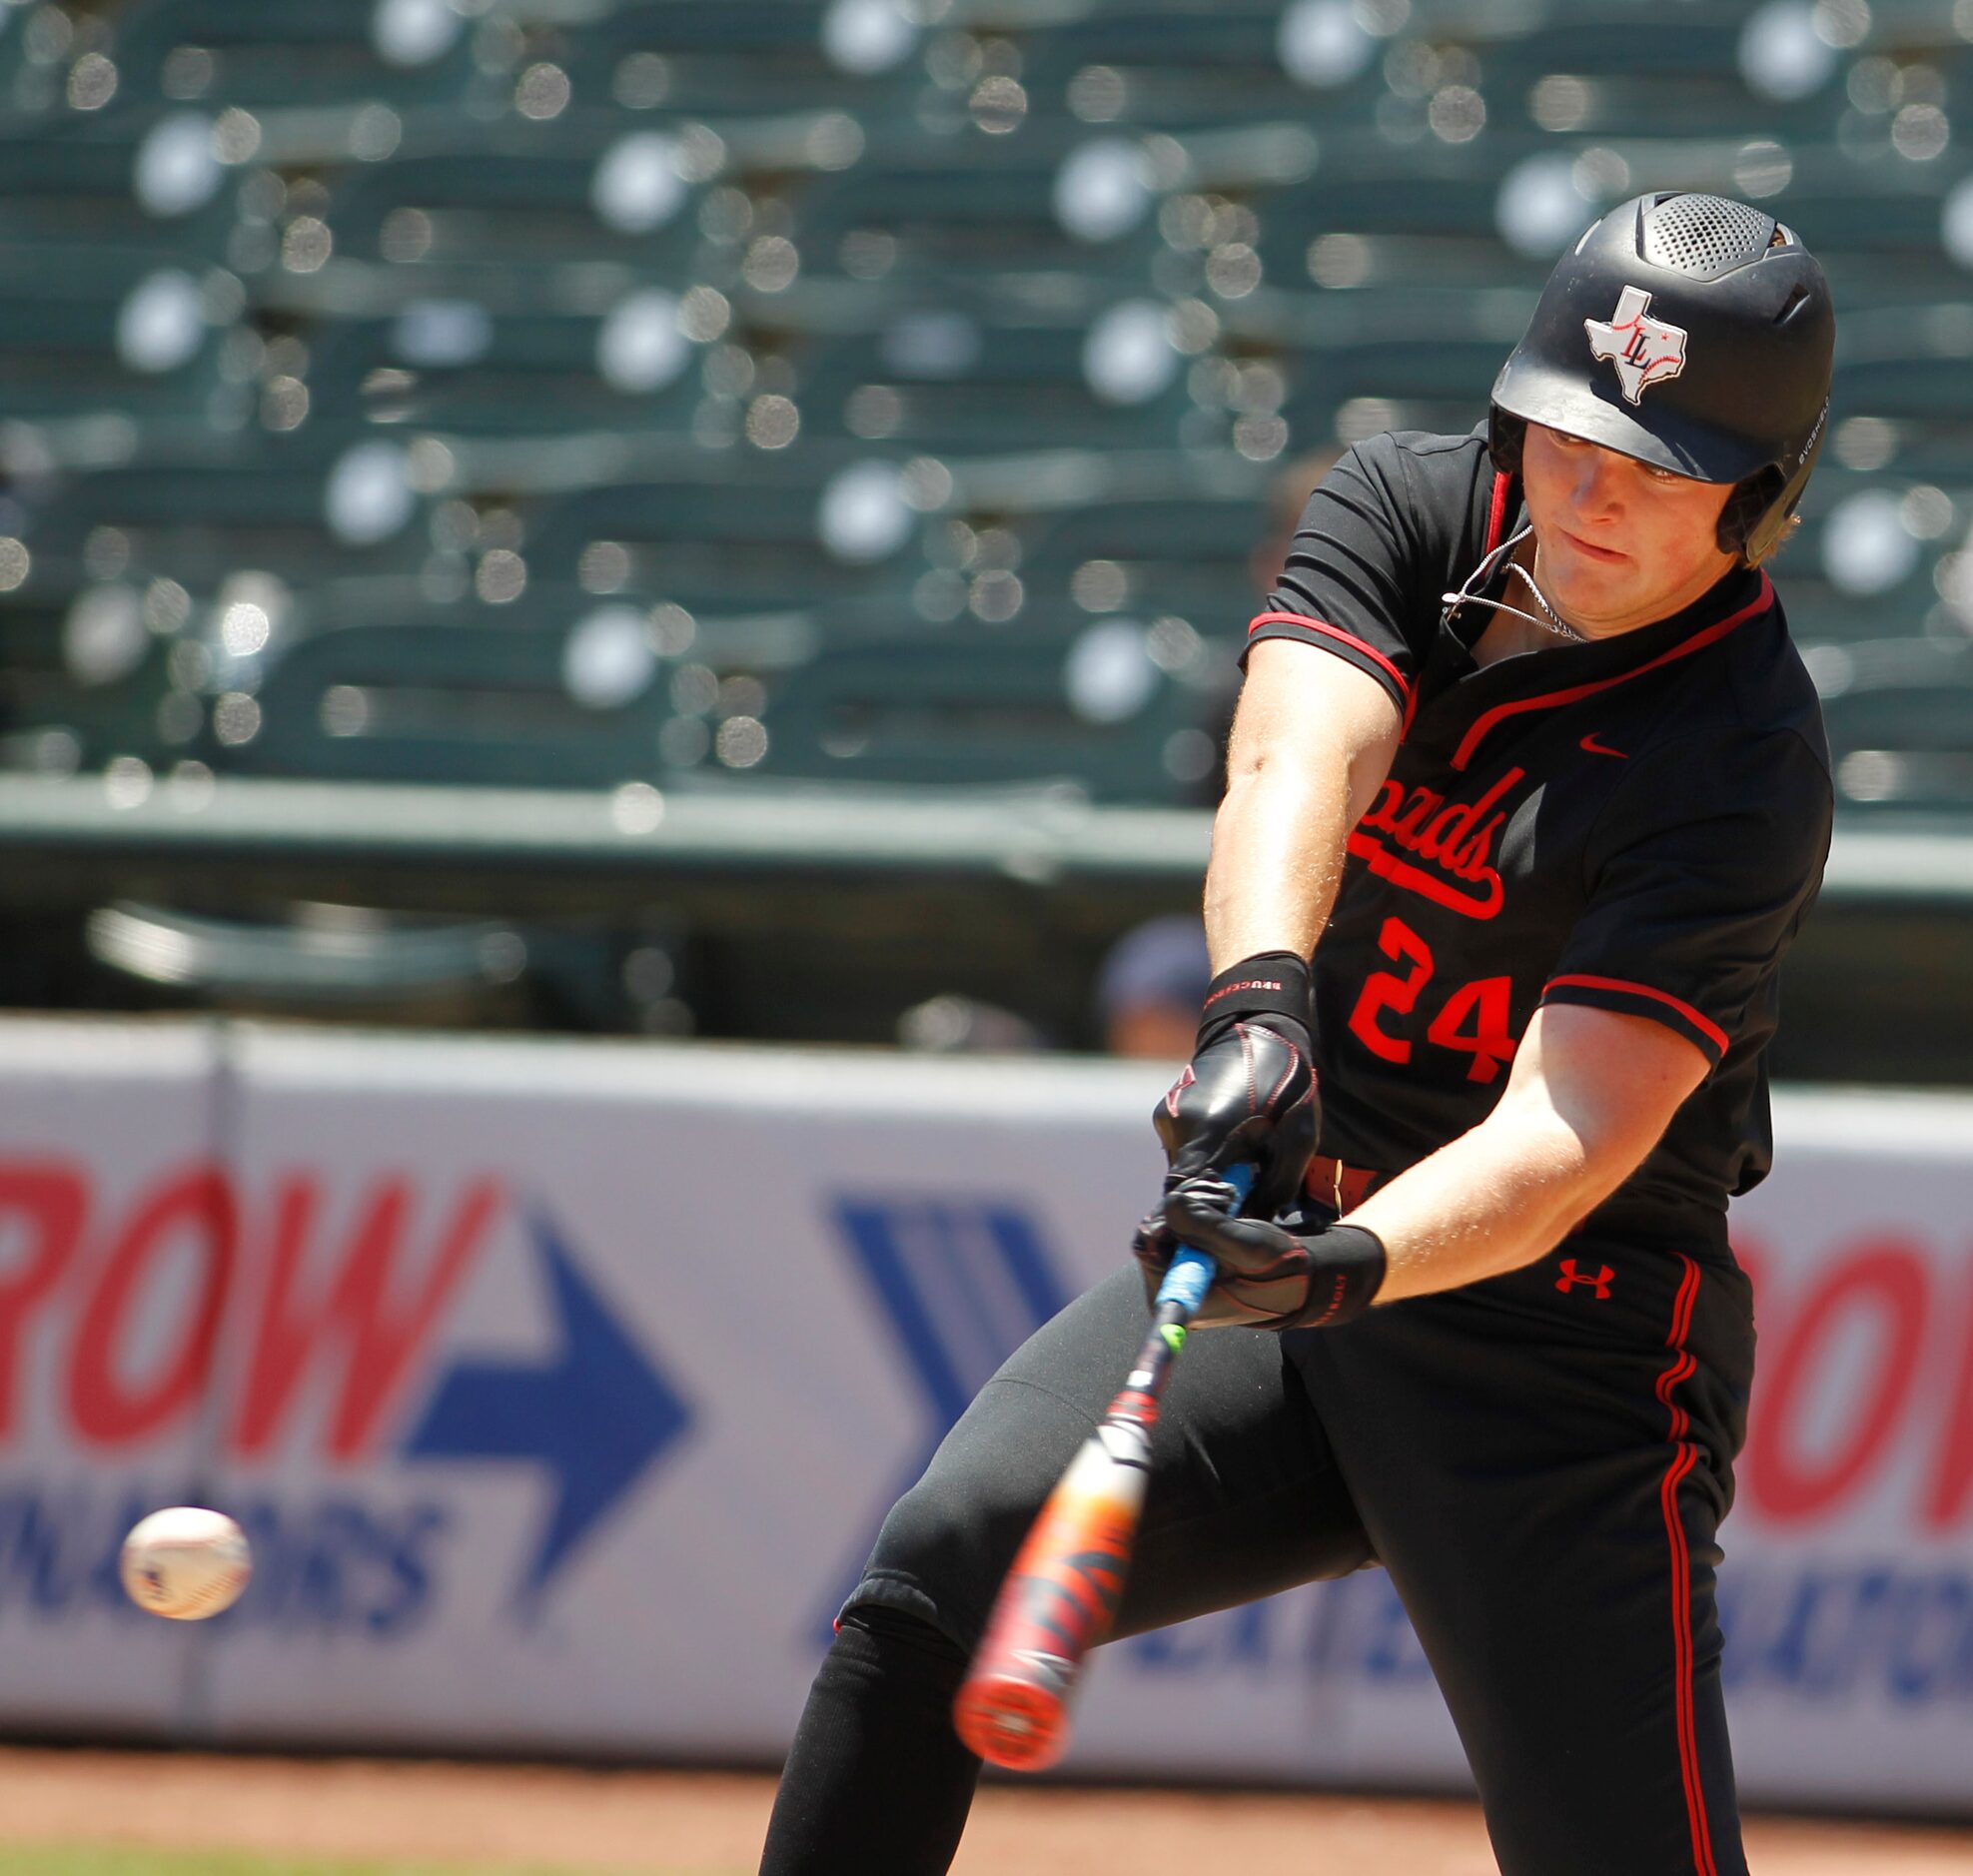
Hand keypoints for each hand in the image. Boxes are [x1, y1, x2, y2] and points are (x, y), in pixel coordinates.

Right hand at [1139, 1016, 1317, 1266]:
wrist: (1260, 1027)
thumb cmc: (1288, 1082)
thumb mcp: (1298, 1138)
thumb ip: (1274, 1187)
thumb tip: (1255, 1230)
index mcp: (1209, 1131)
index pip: (1188, 1202)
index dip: (1201, 1234)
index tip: (1219, 1251)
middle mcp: (1177, 1126)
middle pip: (1183, 1192)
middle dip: (1211, 1209)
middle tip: (1247, 1206)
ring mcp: (1167, 1117)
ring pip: (1183, 1173)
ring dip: (1211, 1181)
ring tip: (1248, 1165)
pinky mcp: (1167, 1113)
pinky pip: (1183, 1153)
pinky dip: (1207, 1161)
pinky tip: (1235, 1146)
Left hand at [1152, 1191, 1385, 1330]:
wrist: (1297, 1275)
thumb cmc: (1276, 1265)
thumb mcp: (1246, 1244)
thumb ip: (1206, 1225)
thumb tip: (1169, 1206)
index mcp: (1181, 1297)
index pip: (1146, 1242)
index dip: (1170, 1214)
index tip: (1199, 1203)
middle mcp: (1173, 1287)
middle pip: (1156, 1226)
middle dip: (1189, 1202)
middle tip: (1224, 1196)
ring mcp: (1180, 1271)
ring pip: (1168, 1217)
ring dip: (1198, 1198)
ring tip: (1230, 1199)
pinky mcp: (1189, 1255)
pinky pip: (1181, 1218)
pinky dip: (1200, 1202)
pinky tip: (1224, 1200)